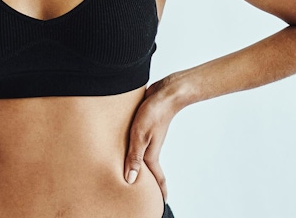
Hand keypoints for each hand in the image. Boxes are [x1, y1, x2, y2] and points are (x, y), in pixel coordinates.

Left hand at [124, 77, 179, 199]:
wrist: (166, 93)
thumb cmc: (153, 113)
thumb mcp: (140, 136)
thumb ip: (134, 158)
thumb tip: (130, 181)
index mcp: (151, 154)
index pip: (156, 178)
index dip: (159, 190)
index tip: (162, 203)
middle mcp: (151, 147)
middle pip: (149, 168)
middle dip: (148, 181)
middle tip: (146, 193)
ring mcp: (149, 137)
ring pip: (143, 155)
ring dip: (140, 164)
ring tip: (135, 173)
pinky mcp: (145, 126)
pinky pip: (140, 142)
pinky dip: (136, 149)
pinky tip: (128, 146)